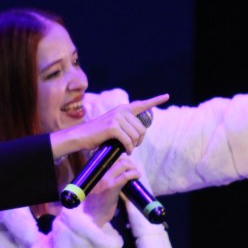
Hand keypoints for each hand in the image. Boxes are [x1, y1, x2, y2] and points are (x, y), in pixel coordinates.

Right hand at [50, 93, 169, 158]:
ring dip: (133, 146)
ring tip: (126, 148)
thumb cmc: (97, 134)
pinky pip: (128, 141)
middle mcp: (121, 111)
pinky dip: (128, 148)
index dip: (155, 100)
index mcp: (122, 109)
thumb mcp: (113, 126)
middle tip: (132, 146)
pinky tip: (124, 151)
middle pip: (142, 128)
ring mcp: (117, 118)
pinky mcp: (113, 127)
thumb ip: (126, 125)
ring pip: (136, 136)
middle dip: (139, 140)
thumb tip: (140, 131)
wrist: (81, 136)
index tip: (166, 96)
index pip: (142, 104)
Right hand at [82, 155, 140, 226]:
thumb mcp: (92, 188)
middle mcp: (97, 173)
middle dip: (126, 160)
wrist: (90, 217)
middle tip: (131, 167)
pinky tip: (137, 176)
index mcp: (92, 172)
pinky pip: (126, 176)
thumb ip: (98, 179)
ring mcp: (105, 179)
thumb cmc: (92, 205)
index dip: (116, 156)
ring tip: (135, 171)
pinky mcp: (112, 187)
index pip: (104, 156)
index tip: (123, 160)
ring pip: (122, 164)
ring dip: (132, 166)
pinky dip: (134, 173)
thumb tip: (111, 174)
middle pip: (115, 157)